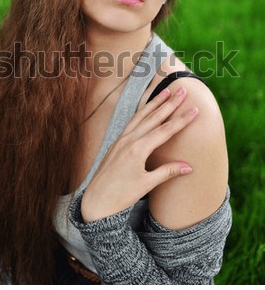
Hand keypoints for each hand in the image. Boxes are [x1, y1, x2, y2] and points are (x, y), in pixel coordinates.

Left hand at [81, 87, 197, 222]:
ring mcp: (121, 139)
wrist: (95, 200)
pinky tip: (147, 108)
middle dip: (169, 103)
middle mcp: (129, 140)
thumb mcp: (146, 184)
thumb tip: (189, 166)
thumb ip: (167, 172)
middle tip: (182, 89)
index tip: (194, 108)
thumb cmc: (120, 195)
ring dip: (154, 103)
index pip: (165, 130)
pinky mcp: (116, 142)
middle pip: (153, 117)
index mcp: (138, 149)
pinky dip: (142, 112)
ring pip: (141, 116)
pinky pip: (131, 122)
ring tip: (166, 91)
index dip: (181, 120)